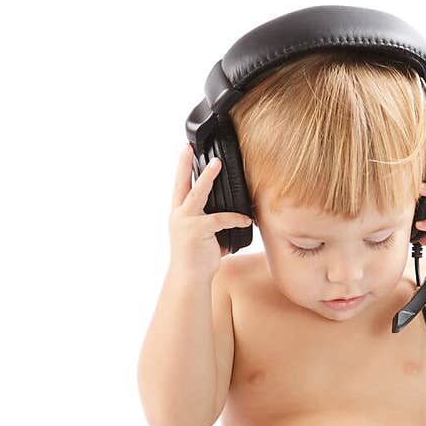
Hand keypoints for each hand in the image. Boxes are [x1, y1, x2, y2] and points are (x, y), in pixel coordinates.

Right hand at [169, 144, 252, 280]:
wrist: (189, 279)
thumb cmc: (197, 260)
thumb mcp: (204, 237)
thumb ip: (213, 223)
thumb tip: (237, 216)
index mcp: (179, 215)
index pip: (179, 187)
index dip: (182, 168)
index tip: (185, 150)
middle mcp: (179, 215)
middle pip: (181, 183)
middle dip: (184, 163)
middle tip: (189, 146)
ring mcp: (186, 222)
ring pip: (198, 193)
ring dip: (207, 177)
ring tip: (216, 163)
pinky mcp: (197, 230)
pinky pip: (220, 218)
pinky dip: (235, 218)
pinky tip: (246, 220)